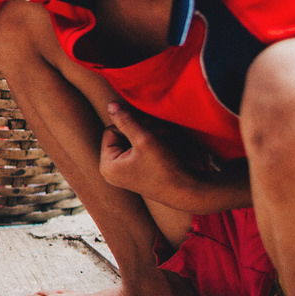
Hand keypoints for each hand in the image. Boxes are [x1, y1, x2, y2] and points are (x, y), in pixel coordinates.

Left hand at [96, 102, 224, 209]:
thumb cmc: (164, 167)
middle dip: (141, 130)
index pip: (111, 130)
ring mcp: (124, 172)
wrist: (186, 190)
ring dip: (149, 134)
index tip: (148, 131)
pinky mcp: (136, 172)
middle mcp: (112, 171)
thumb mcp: (144, 139)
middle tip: (159, 130)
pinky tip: (165, 143)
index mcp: (107, 166)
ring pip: (132, 141)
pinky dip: (151, 144)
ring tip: (165, 137)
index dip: (130, 126)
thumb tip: (110, 105)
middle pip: (121, 136)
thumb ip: (126, 121)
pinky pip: (139, 150)